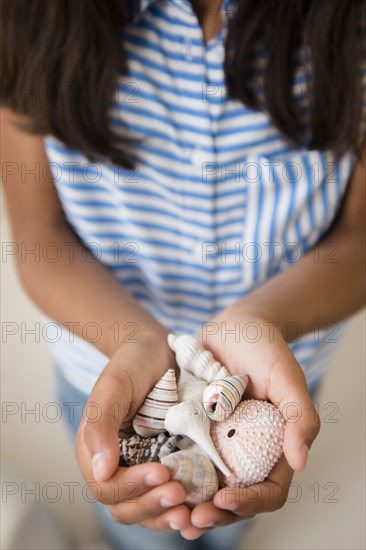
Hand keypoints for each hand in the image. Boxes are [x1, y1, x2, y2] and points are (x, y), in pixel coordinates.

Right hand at [75, 331, 192, 532]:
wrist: (156, 351)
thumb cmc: (130, 364)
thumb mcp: (113, 387)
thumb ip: (101, 425)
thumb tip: (101, 470)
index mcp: (96, 452)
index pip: (107, 488)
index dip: (133, 486)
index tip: (162, 471)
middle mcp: (117, 466)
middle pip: (126, 507)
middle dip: (152, 506)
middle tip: (180, 495)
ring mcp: (142, 468)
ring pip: (148, 509)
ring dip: (167, 515)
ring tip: (192, 512)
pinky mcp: (166, 464)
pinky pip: (169, 494)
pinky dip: (183, 505)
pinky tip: (202, 502)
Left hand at [185, 304, 319, 534]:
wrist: (234, 325)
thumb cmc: (265, 348)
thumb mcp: (286, 377)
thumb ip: (299, 416)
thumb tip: (301, 462)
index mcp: (275, 447)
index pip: (270, 490)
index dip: (251, 503)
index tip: (225, 500)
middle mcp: (248, 452)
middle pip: (236, 499)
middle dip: (216, 514)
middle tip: (192, 519)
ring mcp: (221, 444)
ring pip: (209, 487)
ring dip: (193, 505)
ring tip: (174, 513)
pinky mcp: (198, 433)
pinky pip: (188, 463)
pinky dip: (177, 479)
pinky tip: (159, 485)